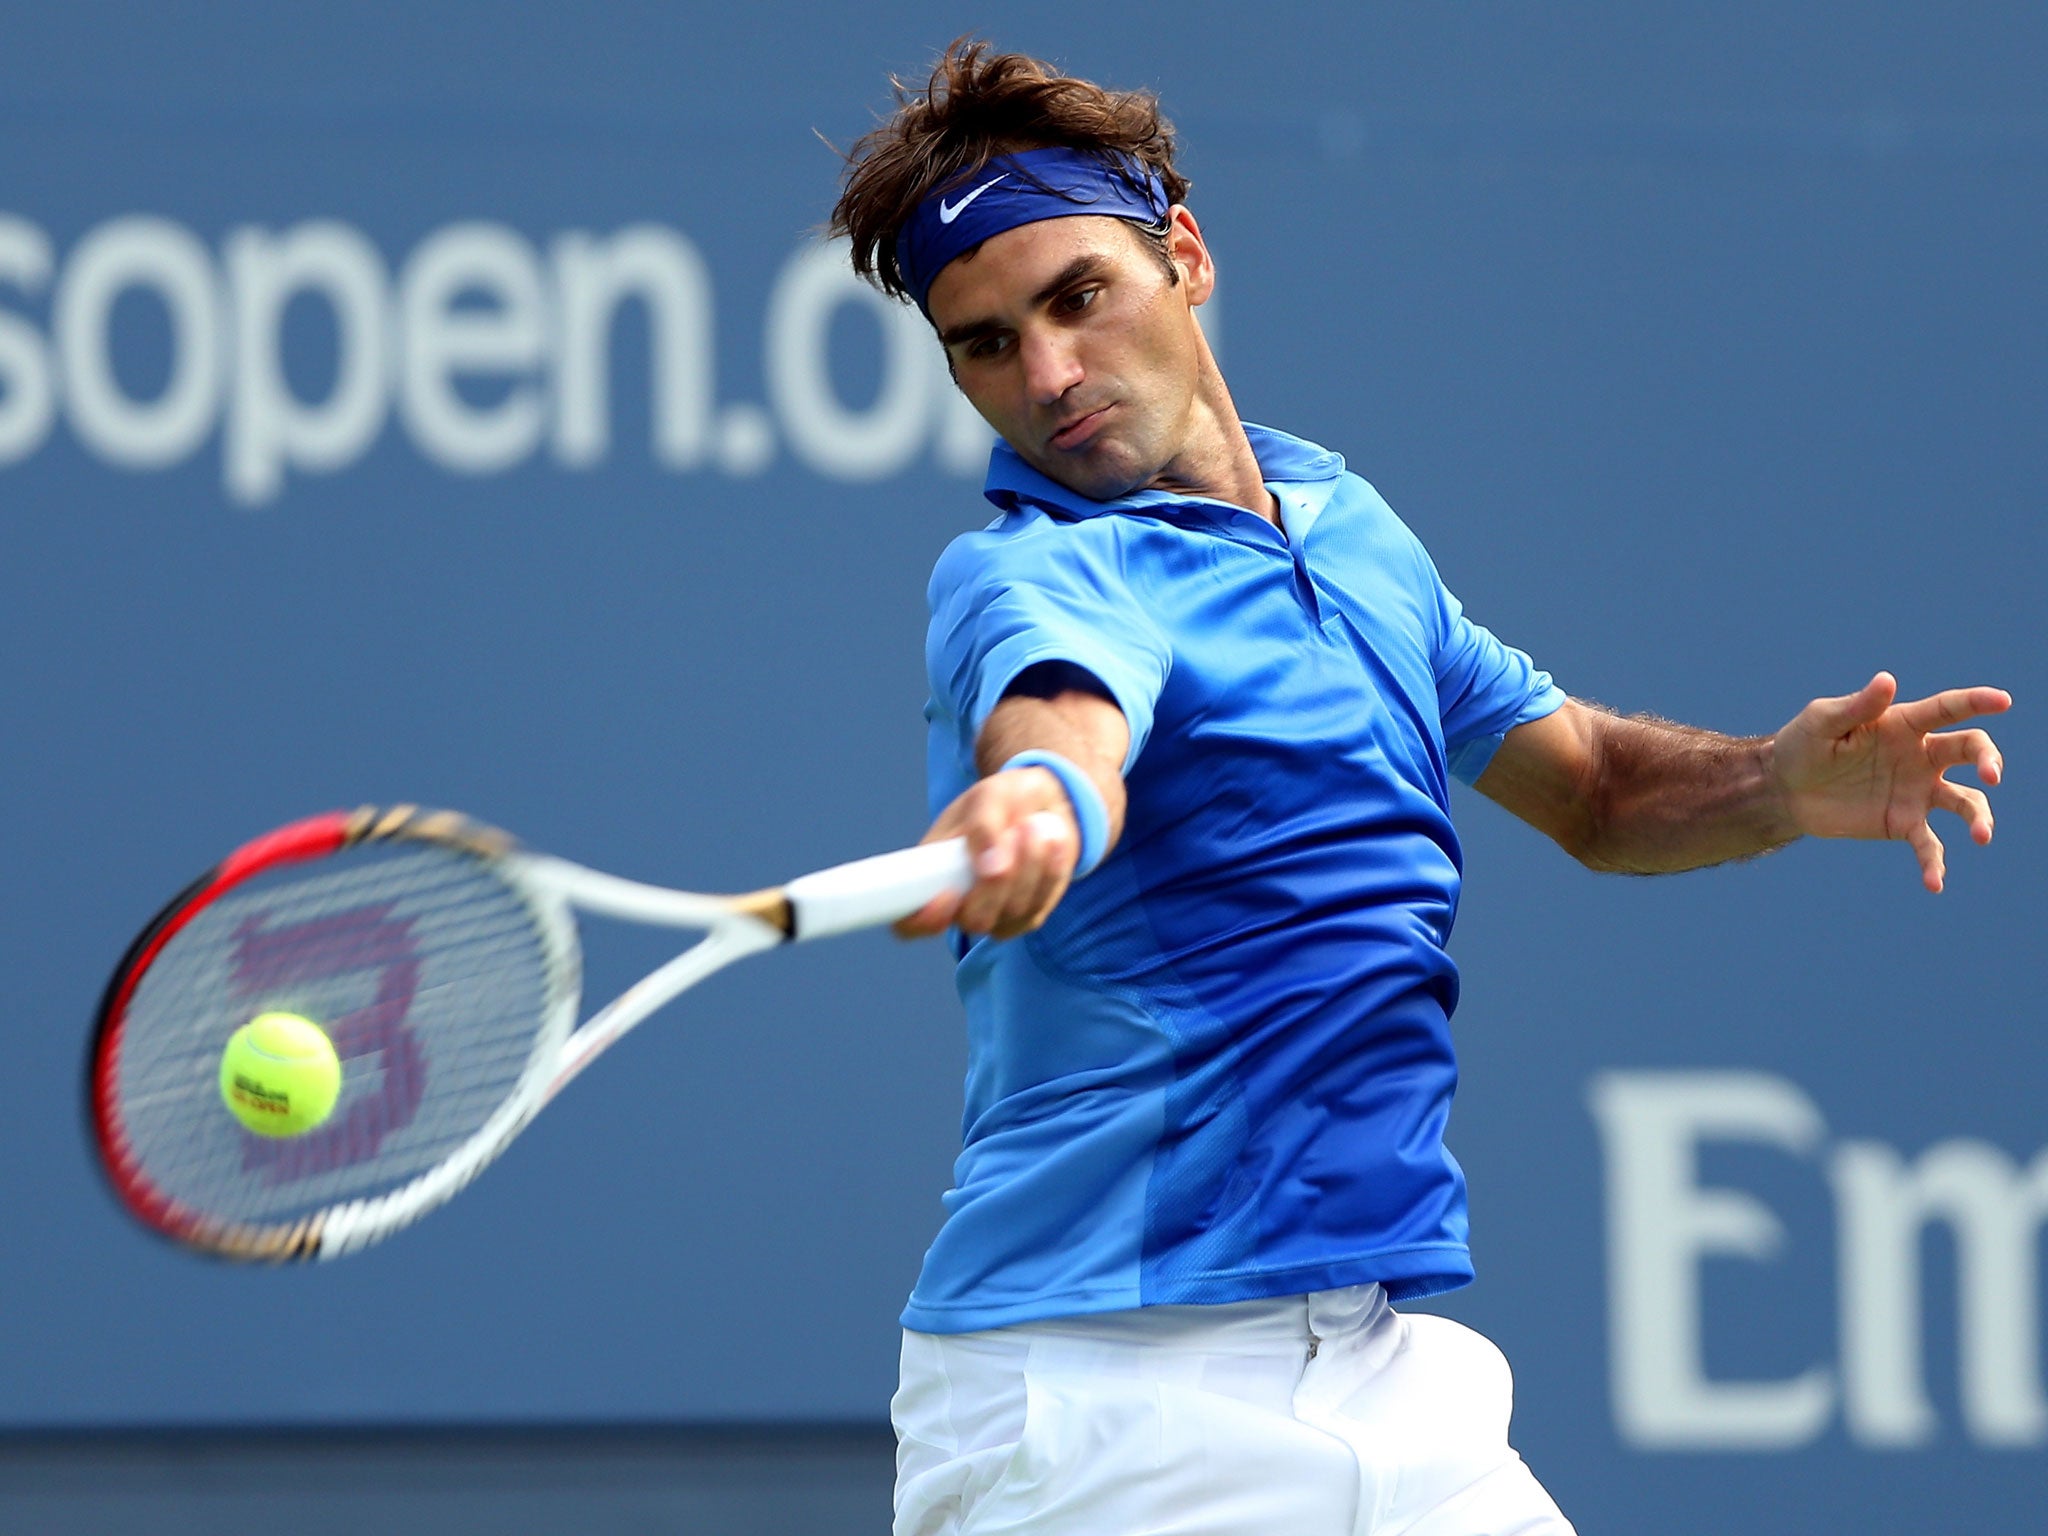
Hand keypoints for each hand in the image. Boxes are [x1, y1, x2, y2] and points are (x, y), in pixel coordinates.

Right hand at [893, 768, 1079, 939]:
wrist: (1045, 804)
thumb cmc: (1005, 799)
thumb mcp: (991, 795)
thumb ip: (983, 826)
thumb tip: (988, 868)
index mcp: (930, 874)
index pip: (909, 922)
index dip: (923, 920)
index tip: (948, 893)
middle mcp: (960, 902)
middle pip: (971, 921)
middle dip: (997, 882)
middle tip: (1015, 832)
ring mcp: (995, 914)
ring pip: (1011, 914)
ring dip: (1029, 867)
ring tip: (1033, 827)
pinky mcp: (1027, 915)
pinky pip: (1038, 909)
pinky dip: (1050, 874)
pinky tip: (1052, 843)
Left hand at [1772, 672, 2009, 892]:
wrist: (1785, 790)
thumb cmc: (1803, 745)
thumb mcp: (1822, 722)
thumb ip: (1857, 707)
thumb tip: (1888, 680)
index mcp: (1903, 724)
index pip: (1948, 709)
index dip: (1977, 702)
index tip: (2004, 701)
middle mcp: (1921, 756)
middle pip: (1970, 751)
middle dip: (1989, 760)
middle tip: (1992, 775)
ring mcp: (1917, 791)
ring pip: (1965, 802)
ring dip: (1979, 817)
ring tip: (1981, 836)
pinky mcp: (1904, 823)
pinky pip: (1929, 845)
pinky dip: (1934, 864)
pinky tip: (1933, 884)